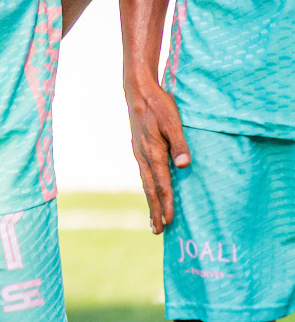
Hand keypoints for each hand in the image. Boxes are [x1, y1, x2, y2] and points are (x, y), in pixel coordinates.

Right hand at [125, 72, 190, 233]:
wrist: (137, 89)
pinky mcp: (138, 147)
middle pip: (149, 188)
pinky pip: (143, 173)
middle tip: (157, 231)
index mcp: (152, 151)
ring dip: (150, 201)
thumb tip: (184, 166)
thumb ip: (180, 143)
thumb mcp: (173, 121)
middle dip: (155, 210)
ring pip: (145, 182)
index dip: (166, 203)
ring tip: (154, 219)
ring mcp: (138, 152)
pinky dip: (147, 187)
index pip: (161, 184)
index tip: (169, 221)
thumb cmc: (159, 104)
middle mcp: (142, 155)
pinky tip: (150, 191)